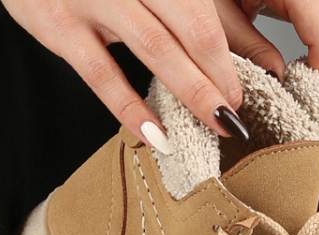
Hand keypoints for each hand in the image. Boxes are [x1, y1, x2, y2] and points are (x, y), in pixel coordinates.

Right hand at [1, 0, 283, 140]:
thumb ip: (192, 11)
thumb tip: (261, 60)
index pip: (203, 9)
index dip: (230, 52)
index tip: (245, 90)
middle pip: (189, 25)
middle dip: (219, 75)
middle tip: (236, 115)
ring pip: (153, 46)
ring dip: (190, 91)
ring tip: (216, 126)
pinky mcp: (56, 22)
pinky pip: (102, 73)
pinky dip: (131, 108)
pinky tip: (157, 137)